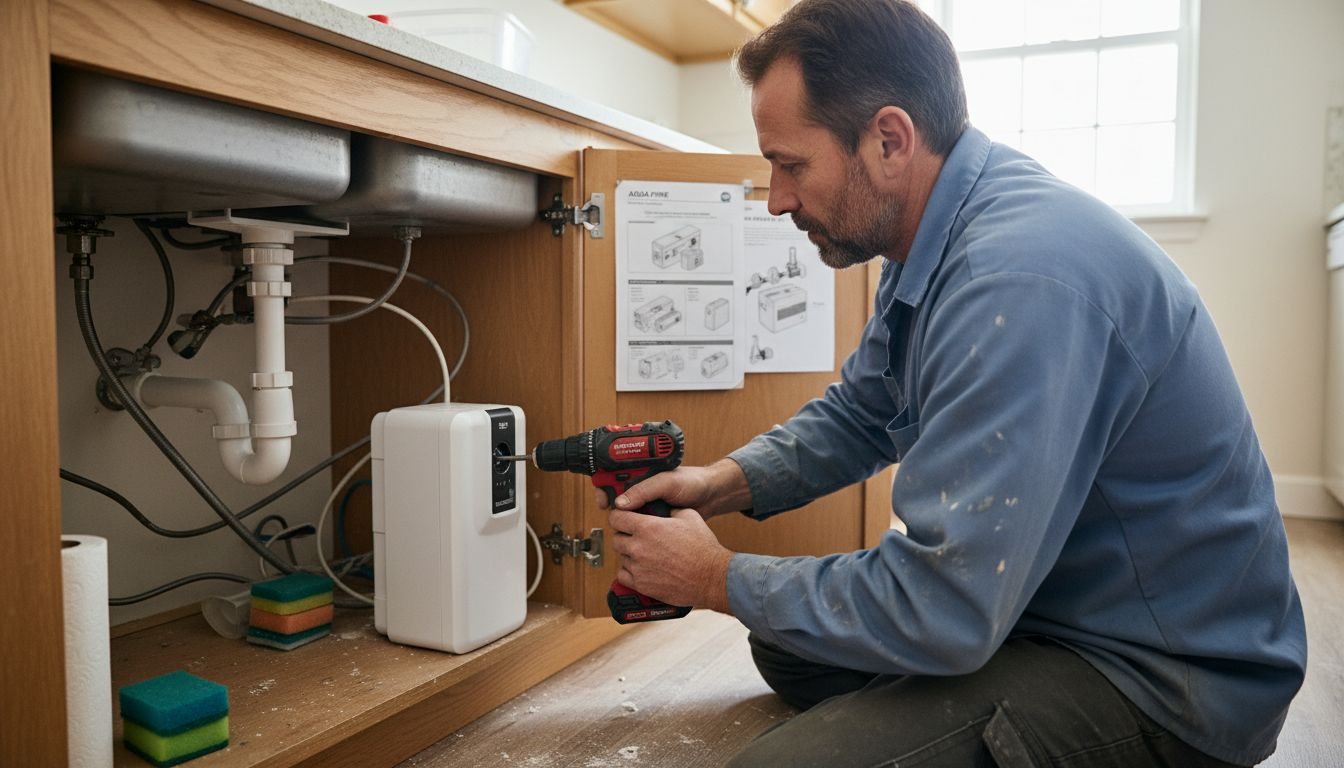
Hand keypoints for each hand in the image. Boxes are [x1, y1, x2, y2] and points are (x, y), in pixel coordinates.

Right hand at [594, 459, 751, 519]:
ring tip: (627, 528)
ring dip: (625, 522)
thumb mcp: (667, 482)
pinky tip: (637, 535)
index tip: (602, 499)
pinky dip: (637, 531)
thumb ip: (644, 490)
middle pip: (615, 498)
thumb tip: (620, 502)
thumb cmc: (692, 483)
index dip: (604, 487)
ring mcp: (647, 505)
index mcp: (641, 474)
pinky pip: (640, 526)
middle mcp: (641, 489)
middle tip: (613, 518)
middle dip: (612, 509)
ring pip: (626, 515)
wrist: (711, 497)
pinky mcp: (654, 520)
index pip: (614, 477)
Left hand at [608, 507, 733, 613]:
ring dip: (629, 555)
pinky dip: (629, 572)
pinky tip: (640, 568)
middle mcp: (638, 547)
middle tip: (635, 537)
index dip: (619, 517)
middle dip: (624, 536)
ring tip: (644, 554)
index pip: (616, 518)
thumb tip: (663, 509)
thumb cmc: (702, 548)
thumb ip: (670, 511)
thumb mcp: (689, 517)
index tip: (622, 519)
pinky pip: (623, 576)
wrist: (711, 577)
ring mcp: (638, 568)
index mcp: (647, 527)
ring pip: (621, 557)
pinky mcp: (642, 585)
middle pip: (616, 539)